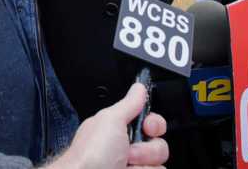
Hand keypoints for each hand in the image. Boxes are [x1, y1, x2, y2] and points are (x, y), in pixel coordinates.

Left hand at [48, 83, 167, 168]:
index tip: (148, 127)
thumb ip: (128, 103)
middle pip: (158, 143)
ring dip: (143, 164)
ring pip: (158, 163)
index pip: (150, 122)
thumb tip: (139, 87)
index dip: (153, 124)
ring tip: (124, 166)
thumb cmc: (89, 155)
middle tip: (128, 151)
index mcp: (118, 129)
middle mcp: (126, 149)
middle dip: (147, 148)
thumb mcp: (110, 120)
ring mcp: (131, 166)